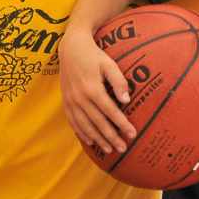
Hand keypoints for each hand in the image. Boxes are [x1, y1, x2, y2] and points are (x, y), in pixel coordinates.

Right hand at [59, 26, 136, 154]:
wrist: (70, 48)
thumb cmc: (94, 56)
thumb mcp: (109, 64)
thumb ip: (119, 82)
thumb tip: (127, 100)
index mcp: (92, 89)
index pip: (110, 111)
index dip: (122, 124)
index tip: (132, 134)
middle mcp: (80, 98)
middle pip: (98, 123)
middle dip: (111, 137)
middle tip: (123, 148)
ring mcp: (71, 102)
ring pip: (85, 126)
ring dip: (98, 139)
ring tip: (109, 150)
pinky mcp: (66, 102)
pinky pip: (73, 122)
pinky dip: (82, 134)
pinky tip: (91, 142)